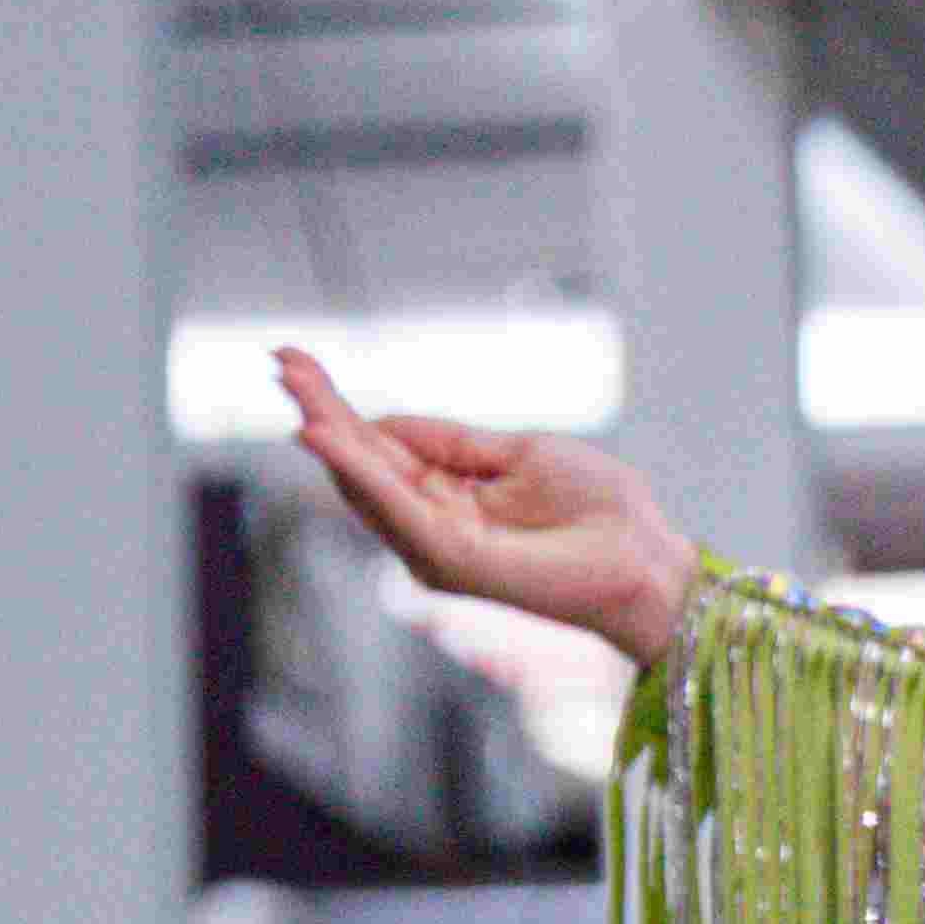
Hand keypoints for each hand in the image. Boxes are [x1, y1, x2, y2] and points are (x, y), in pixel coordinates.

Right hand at [278, 346, 698, 667]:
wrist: (644, 555)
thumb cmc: (598, 509)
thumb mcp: (518, 454)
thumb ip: (452, 442)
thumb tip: (383, 423)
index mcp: (447, 495)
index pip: (378, 445)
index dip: (339, 407)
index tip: (297, 361)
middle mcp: (431, 523)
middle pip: (359, 463)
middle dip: (319, 411)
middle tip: (280, 362)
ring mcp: (436, 546)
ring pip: (365, 484)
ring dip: (328, 435)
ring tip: (295, 390)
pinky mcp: (452, 561)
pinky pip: (396, 510)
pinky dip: (359, 474)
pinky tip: (326, 439)